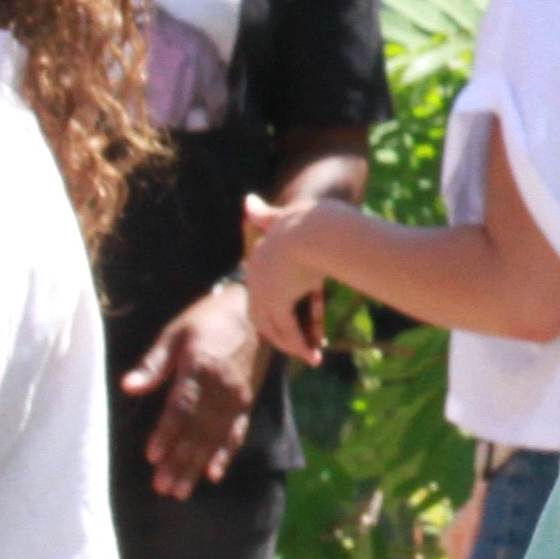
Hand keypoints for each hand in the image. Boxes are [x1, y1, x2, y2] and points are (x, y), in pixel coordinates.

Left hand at [123, 284, 270, 500]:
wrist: (258, 311)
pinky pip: (236, 433)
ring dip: (197, 466)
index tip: (153, 457)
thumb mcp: (176, 332)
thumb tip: (128, 387)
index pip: (182, 408)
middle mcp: (221, 388)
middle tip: (163, 487)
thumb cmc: (209, 319)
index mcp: (200, 368)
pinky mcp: (247, 402)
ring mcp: (237, 398)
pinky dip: (226, 455)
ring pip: (215, 438)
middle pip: (198, 431)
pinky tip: (214, 474)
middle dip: (180, 462)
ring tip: (181, 490)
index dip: (167, 434)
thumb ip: (154, 363)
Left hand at [238, 193, 337, 363]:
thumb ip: (265, 214)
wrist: (312, 227)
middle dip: (282, 332)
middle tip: (299, 346)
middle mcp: (256, 278)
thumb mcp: (282, 217)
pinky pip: (289, 331)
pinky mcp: (278, 302)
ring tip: (310, 357)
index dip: (277, 311)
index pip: (262, 293)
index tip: (292, 325)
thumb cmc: (306, 219)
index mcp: (257, 258)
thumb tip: (246, 200)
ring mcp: (265, 291)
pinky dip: (301, 346)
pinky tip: (313, 357)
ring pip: (276, 327)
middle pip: (264, 315)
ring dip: (294, 345)